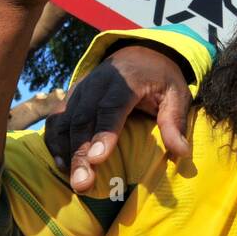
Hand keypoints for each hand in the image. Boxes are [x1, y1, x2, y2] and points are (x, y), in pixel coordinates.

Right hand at [44, 45, 192, 190]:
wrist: (139, 52)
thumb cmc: (160, 79)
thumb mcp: (177, 94)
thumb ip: (175, 122)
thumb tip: (182, 152)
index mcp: (126, 81)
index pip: (111, 107)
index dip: (104, 133)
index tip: (99, 159)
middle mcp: (97, 84)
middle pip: (84, 119)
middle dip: (81, 153)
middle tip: (82, 183)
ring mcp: (80, 89)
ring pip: (66, 121)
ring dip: (65, 151)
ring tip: (72, 180)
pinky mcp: (70, 97)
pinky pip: (56, 119)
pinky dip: (54, 141)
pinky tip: (61, 164)